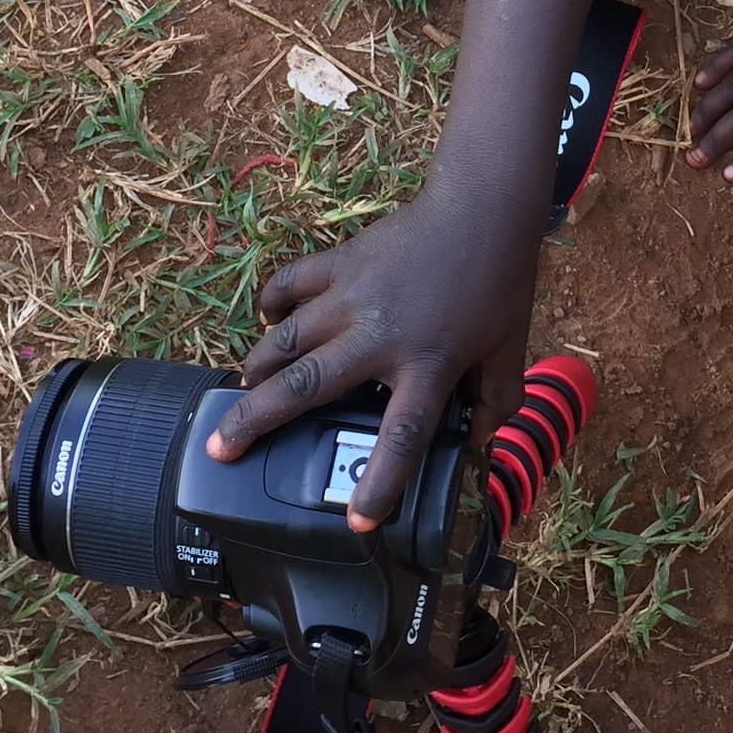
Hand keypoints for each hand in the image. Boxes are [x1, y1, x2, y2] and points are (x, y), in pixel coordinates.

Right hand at [208, 191, 535, 527]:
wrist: (481, 209)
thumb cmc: (498, 281)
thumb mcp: (510, 349)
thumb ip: (499, 402)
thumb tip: (482, 442)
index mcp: (427, 363)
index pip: (400, 439)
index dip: (378, 485)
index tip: (357, 523)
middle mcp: (379, 334)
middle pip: (305, 388)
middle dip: (256, 422)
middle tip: (221, 451)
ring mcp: (351, 296)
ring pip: (283, 340)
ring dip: (255, 371)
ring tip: (238, 398)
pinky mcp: (338, 264)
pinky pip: (289, 285)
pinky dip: (272, 305)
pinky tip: (269, 323)